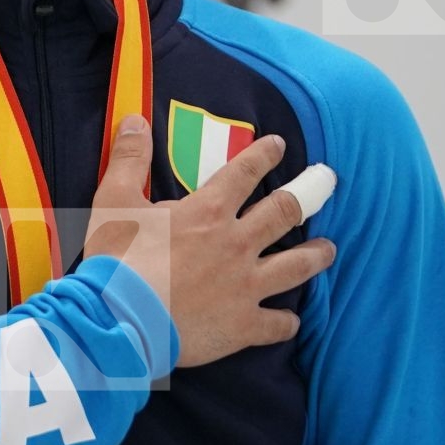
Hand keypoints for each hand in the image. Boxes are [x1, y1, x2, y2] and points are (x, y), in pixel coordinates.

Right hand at [83, 115, 336, 366]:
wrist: (122, 322)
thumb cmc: (117, 260)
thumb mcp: (114, 201)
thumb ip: (129, 159)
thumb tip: (134, 119)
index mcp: (208, 211)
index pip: (243, 173)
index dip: (263, 155)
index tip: (279, 145)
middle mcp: (236, 243)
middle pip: (283, 214)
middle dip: (307, 196)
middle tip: (327, 184)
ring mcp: (245, 286)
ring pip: (294, 267)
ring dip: (315, 256)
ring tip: (329, 249)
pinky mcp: (243, 325)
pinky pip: (276, 323)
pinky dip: (286, 322)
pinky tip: (291, 321)